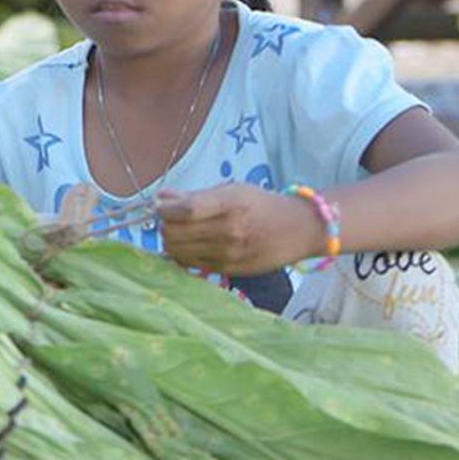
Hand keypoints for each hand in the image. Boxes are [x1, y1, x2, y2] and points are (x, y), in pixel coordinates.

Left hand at [156, 183, 324, 274]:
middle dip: (164, 225)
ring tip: (180, 231)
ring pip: (177, 252)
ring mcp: (227, 253)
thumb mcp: (232, 190)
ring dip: (171, 241)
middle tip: (169, 218)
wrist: (298, 230)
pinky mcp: (227, 269)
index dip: (165, 209)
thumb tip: (162, 197)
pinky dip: (183, 255)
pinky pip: (190, 264)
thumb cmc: (262, 205)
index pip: (185, 210)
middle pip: (175, 233)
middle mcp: (228, 230)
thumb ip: (195, 195)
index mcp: (230, 204)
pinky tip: (191, 244)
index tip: (160, 205)